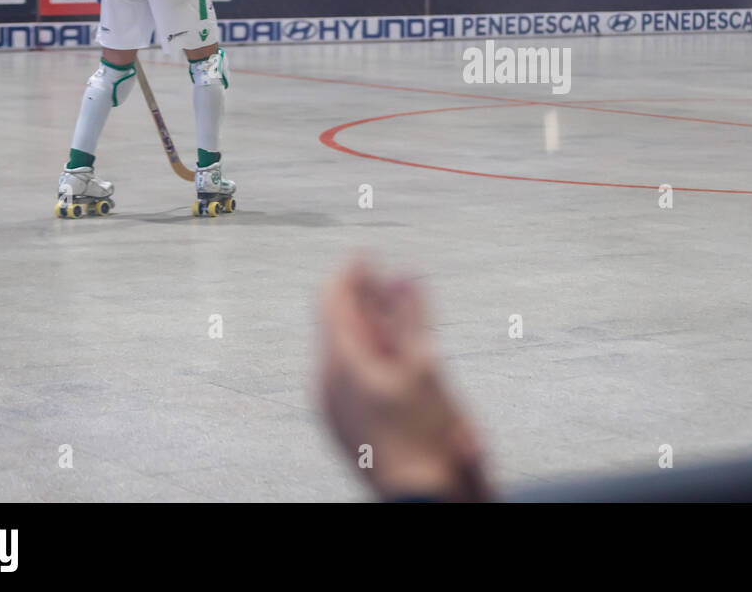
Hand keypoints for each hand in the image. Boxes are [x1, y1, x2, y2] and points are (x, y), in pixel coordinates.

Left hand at [319, 258, 487, 500]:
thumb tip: (407, 275)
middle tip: (388, 279)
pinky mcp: (346, 423)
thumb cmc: (423, 433)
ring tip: (398, 311)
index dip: (351, 273)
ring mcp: (333, 406)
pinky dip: (371, 354)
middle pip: (337, 325)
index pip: (332, 300)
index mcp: (339, 363)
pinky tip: (396, 354)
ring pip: (345, 350)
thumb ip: (414, 317)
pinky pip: (350, 375)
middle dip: (364, 299)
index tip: (369, 254)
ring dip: (371, 326)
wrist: (420, 497)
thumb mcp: (426, 365)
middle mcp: (326, 383)